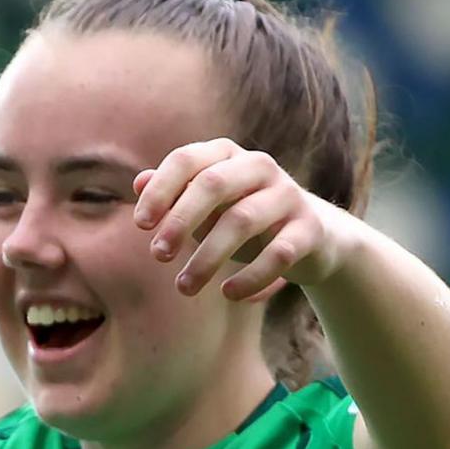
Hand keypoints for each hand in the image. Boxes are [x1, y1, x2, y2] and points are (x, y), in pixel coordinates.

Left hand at [134, 138, 349, 301]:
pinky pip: (279, 253)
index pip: (185, 160)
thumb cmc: (240, 218)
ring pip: (241, 220)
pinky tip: (228, 293)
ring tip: (184, 287)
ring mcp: (288, 195)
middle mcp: (259, 166)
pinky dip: (251, 276)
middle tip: (157, 256)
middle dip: (180, 221)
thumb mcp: (203, 207)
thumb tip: (138, 182)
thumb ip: (172, 194)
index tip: (140, 225)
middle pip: (212, 184)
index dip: (160, 191)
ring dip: (207, 257)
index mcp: (226, 155)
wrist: (311, 238)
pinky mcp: (310, 228)